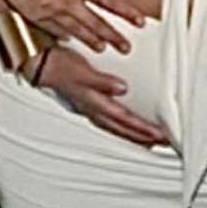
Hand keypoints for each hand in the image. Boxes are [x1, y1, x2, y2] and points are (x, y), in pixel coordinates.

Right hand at [0, 0, 144, 53]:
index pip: (109, 2)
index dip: (126, 12)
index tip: (138, 21)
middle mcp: (69, 2)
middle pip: (96, 23)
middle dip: (113, 36)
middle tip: (125, 47)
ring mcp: (53, 12)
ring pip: (77, 30)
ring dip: (91, 40)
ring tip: (101, 48)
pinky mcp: (37, 17)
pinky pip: (55, 30)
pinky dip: (65, 36)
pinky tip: (69, 40)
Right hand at [38, 47, 168, 147]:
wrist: (42, 65)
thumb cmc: (61, 67)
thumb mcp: (83, 72)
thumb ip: (103, 81)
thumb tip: (122, 88)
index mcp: (96, 104)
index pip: (125, 120)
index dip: (144, 129)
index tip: (160, 135)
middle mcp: (95, 111)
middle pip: (124, 129)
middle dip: (144, 137)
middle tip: (164, 141)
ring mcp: (92, 110)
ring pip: (118, 128)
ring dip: (135, 135)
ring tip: (152, 141)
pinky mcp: (90, 105)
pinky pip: (111, 122)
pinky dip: (123, 128)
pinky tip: (128, 127)